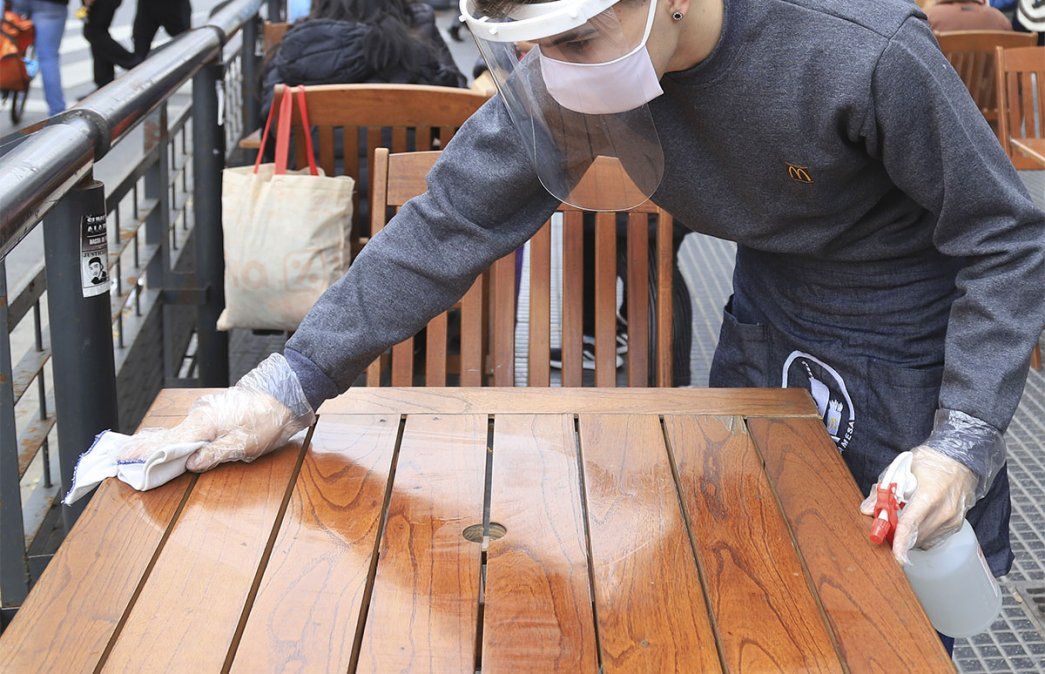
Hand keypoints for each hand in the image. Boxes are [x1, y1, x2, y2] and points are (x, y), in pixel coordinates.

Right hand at [120, 354, 314, 471]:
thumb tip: (191, 464)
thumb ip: (216, 453)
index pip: (168, 442)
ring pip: (177, 432)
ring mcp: (207, 413)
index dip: (145, 452)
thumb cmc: (268, 420)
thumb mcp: (245, 443)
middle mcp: (201, 416)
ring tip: (135, 452)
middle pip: (167, 436)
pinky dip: (174, 437)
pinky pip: (189, 428)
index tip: (122, 458)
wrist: (286, 394)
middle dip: (144, 447)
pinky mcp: (216, 414)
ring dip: (158, 443)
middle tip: (118, 456)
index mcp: (204, 424)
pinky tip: (167, 442)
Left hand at [860, 446, 976, 564]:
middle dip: (897, 536)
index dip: (900, 542)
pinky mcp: (955, 526)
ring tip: (903, 518)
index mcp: (930, 494)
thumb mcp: (901, 468)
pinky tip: (916, 522)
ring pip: (923, 540)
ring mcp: (952, 520)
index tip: (895, 556)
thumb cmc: (930, 461)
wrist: (960, 460)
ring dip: (909, 536)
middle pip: (915, 536)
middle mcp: (944, 511)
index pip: (911, 524)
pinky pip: (932, 539)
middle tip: (885, 526)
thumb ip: (883, 490)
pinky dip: (920, 535)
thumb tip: (867, 510)